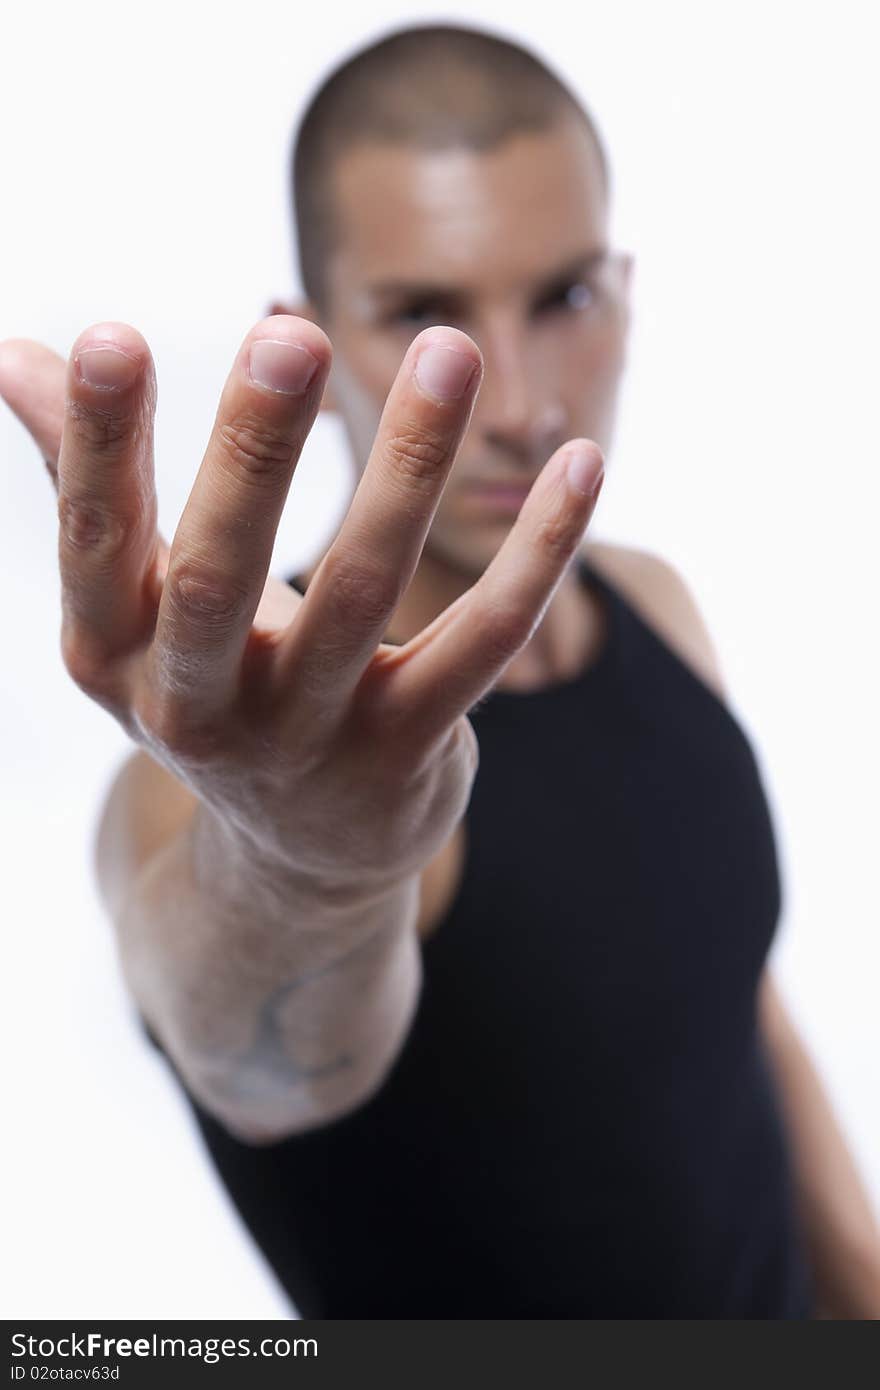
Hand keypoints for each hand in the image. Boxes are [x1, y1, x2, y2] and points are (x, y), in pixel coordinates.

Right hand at [0, 317, 603, 899]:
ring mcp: (309, 735)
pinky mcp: (407, 748)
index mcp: (114, 653)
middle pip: (219, 573)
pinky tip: (582, 464)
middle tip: (292, 335)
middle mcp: (199, 706)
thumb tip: (15, 354)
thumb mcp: (136, 608)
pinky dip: (536, 554)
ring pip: (365, 590)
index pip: (95, 541)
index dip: (100, 447)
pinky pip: (482, 640)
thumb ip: (88, 478)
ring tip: (450, 352)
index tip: (117, 338)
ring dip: (410, 467)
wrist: (301, 854)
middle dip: (255, 454)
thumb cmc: (214, 686)